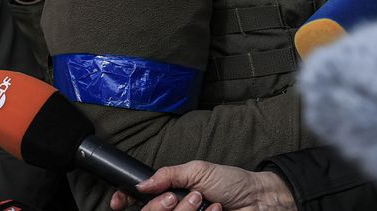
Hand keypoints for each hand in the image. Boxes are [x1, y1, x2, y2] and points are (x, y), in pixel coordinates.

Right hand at [109, 162, 296, 210]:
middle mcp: (176, 210)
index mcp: (171, 193)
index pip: (140, 200)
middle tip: (183, 198)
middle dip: (162, 206)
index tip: (118, 202)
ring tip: (206, 203)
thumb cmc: (231, 183)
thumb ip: (167, 175)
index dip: (125, 201)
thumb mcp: (197, 170)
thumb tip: (142, 184)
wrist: (258, 200)